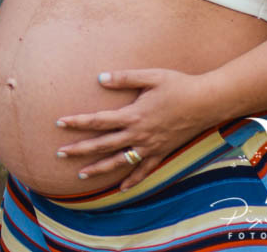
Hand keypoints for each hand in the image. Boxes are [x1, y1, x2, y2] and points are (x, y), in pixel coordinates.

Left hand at [54, 68, 218, 190]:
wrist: (208, 102)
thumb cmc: (178, 85)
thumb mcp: (150, 77)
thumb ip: (124, 78)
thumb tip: (100, 78)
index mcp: (132, 115)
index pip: (98, 120)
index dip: (77, 122)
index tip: (59, 123)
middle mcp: (138, 134)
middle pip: (103, 144)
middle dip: (79, 150)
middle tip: (59, 154)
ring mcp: (150, 146)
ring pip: (119, 161)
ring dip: (99, 168)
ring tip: (80, 175)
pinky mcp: (162, 153)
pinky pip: (144, 170)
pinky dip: (132, 180)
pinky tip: (121, 189)